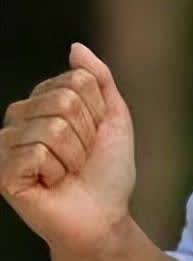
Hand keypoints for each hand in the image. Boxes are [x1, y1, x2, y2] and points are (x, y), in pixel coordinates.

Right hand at [0, 43, 135, 260]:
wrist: (104, 212)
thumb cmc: (109, 167)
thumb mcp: (114, 114)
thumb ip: (98, 77)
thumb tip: (74, 48)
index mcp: (46, 99)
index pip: (77, 80)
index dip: (98, 109)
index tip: (96, 133)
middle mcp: (21, 118)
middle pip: (64, 100)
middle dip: (87, 132)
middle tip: (82, 156)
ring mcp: (8, 145)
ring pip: (52, 127)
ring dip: (74, 154)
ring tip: (68, 171)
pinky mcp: (3, 173)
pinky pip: (36, 153)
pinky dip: (56, 170)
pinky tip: (52, 184)